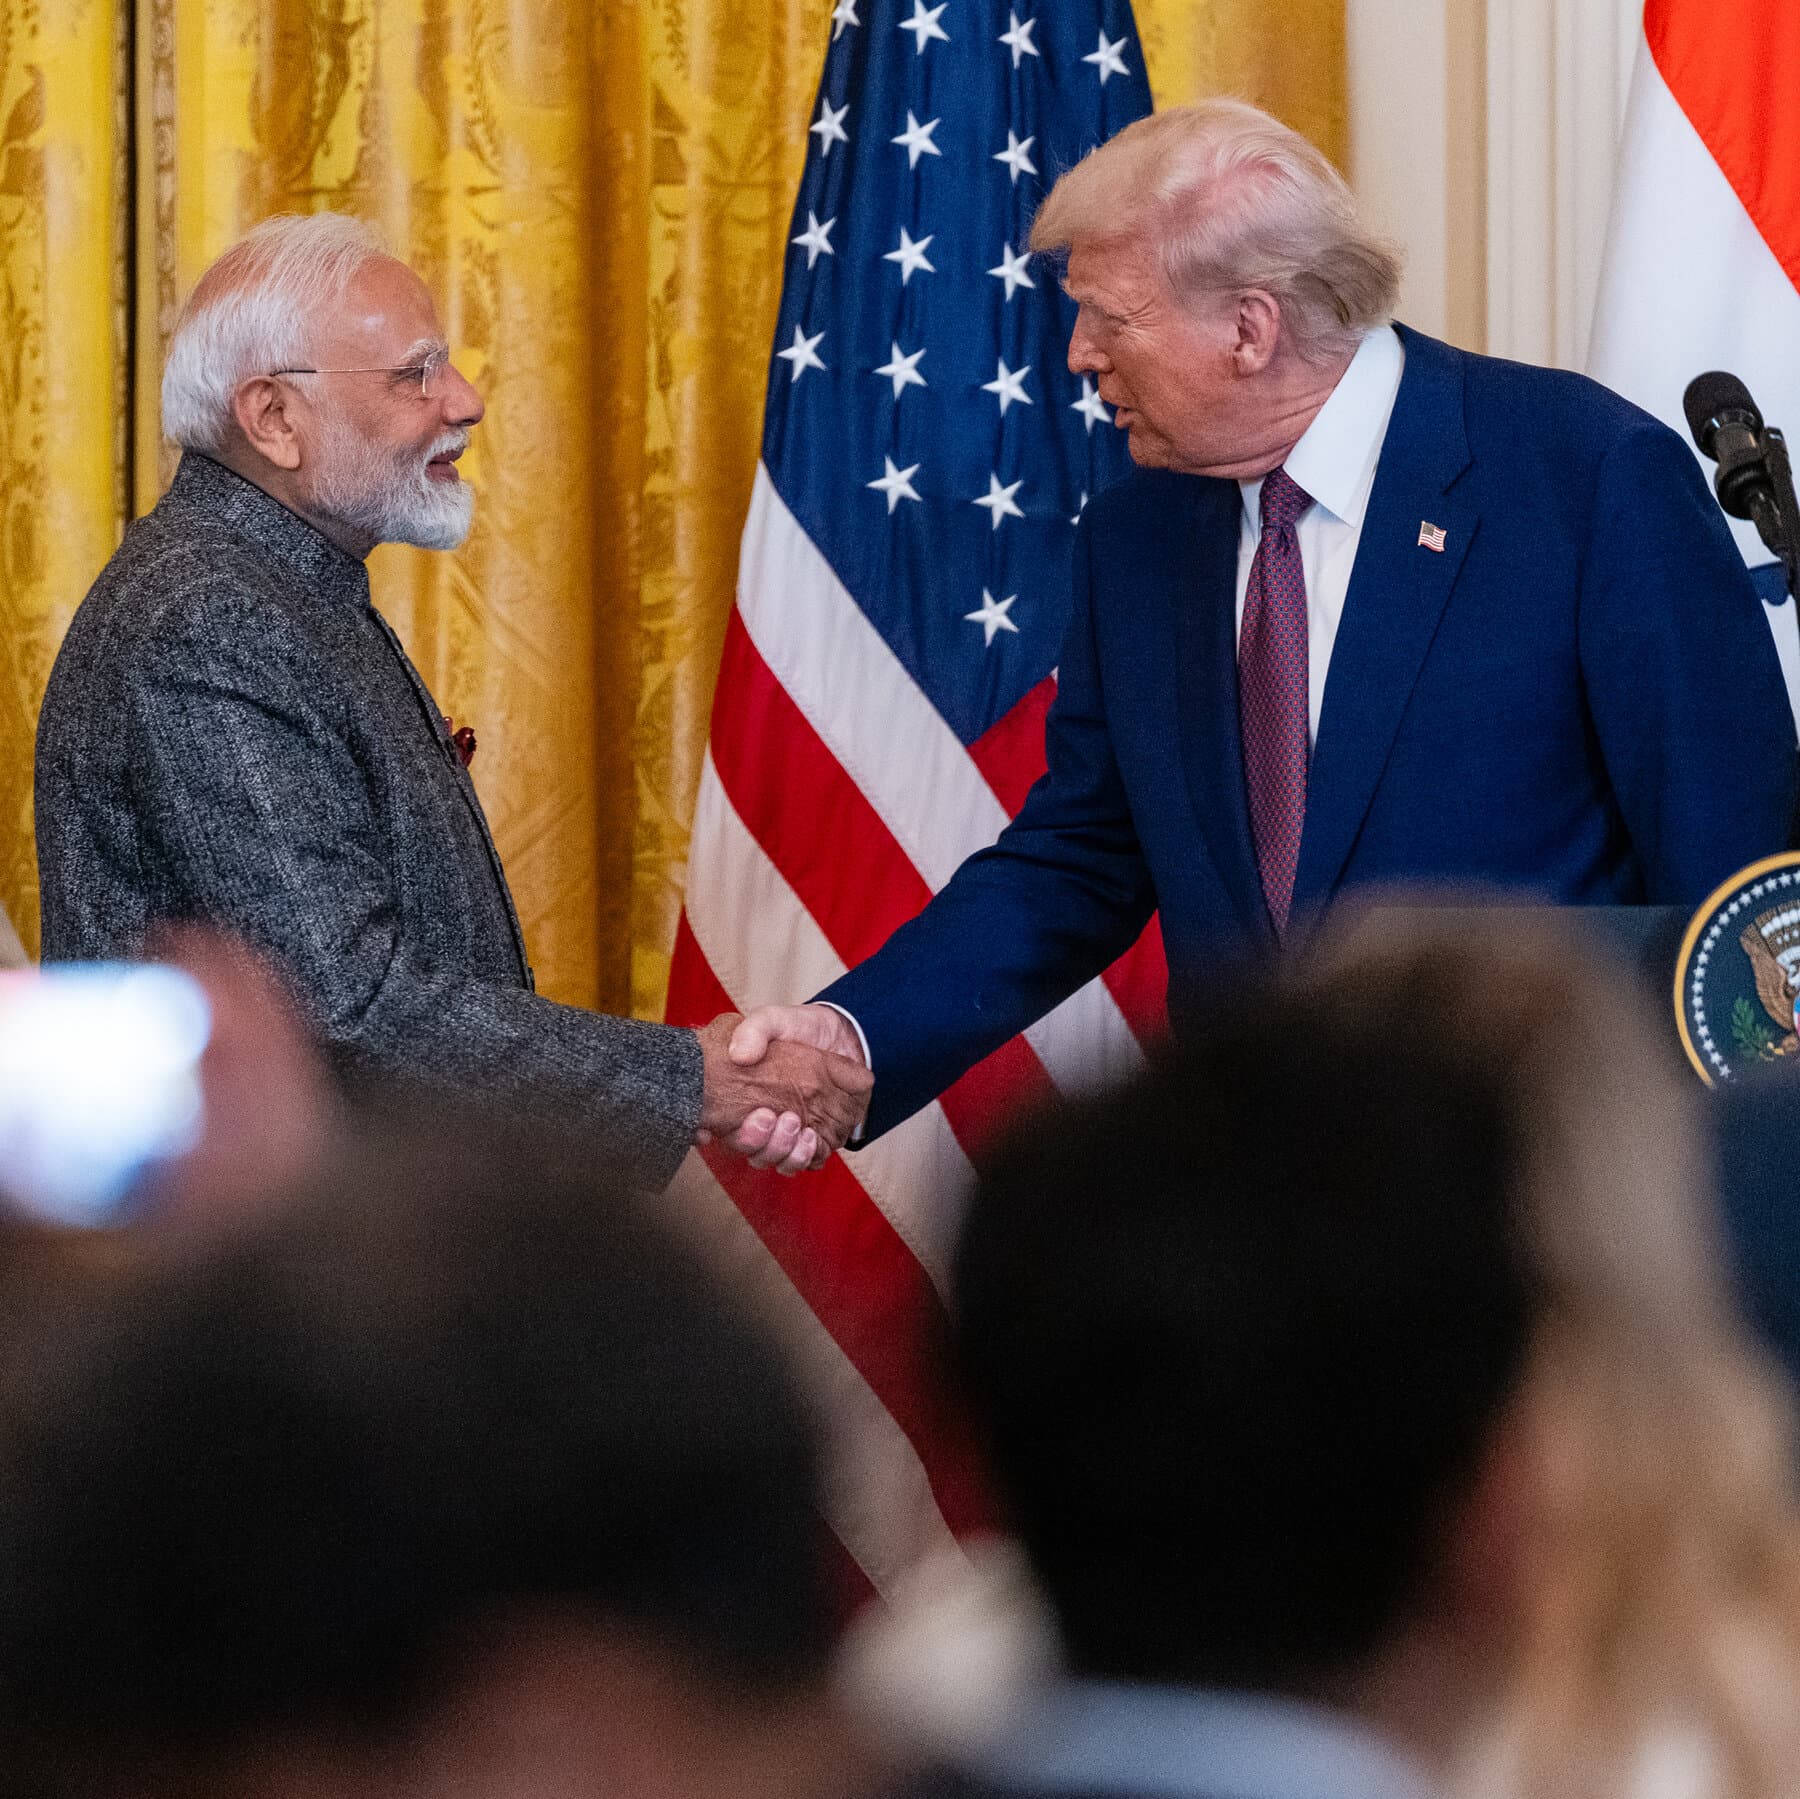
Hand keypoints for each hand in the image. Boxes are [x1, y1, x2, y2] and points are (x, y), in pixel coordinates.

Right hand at [695, 1011, 871, 1174]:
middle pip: (752, 1152)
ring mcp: (789, 1133)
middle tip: (779, 1117)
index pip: (721, 1129)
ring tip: (801, 1129)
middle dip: (762, 1143)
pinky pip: (809, 1162)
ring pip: (779, 1161)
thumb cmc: (798, 1028)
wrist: (840, 1034)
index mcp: (742, 1098)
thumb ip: (754, 1030)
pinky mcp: (817, 1139)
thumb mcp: (773, 1020)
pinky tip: (813, 1137)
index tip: (743, 1120)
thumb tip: (739, 1056)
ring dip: (787, 1152)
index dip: (723, 1135)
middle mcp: (762, 1122)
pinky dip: (809, 1156)